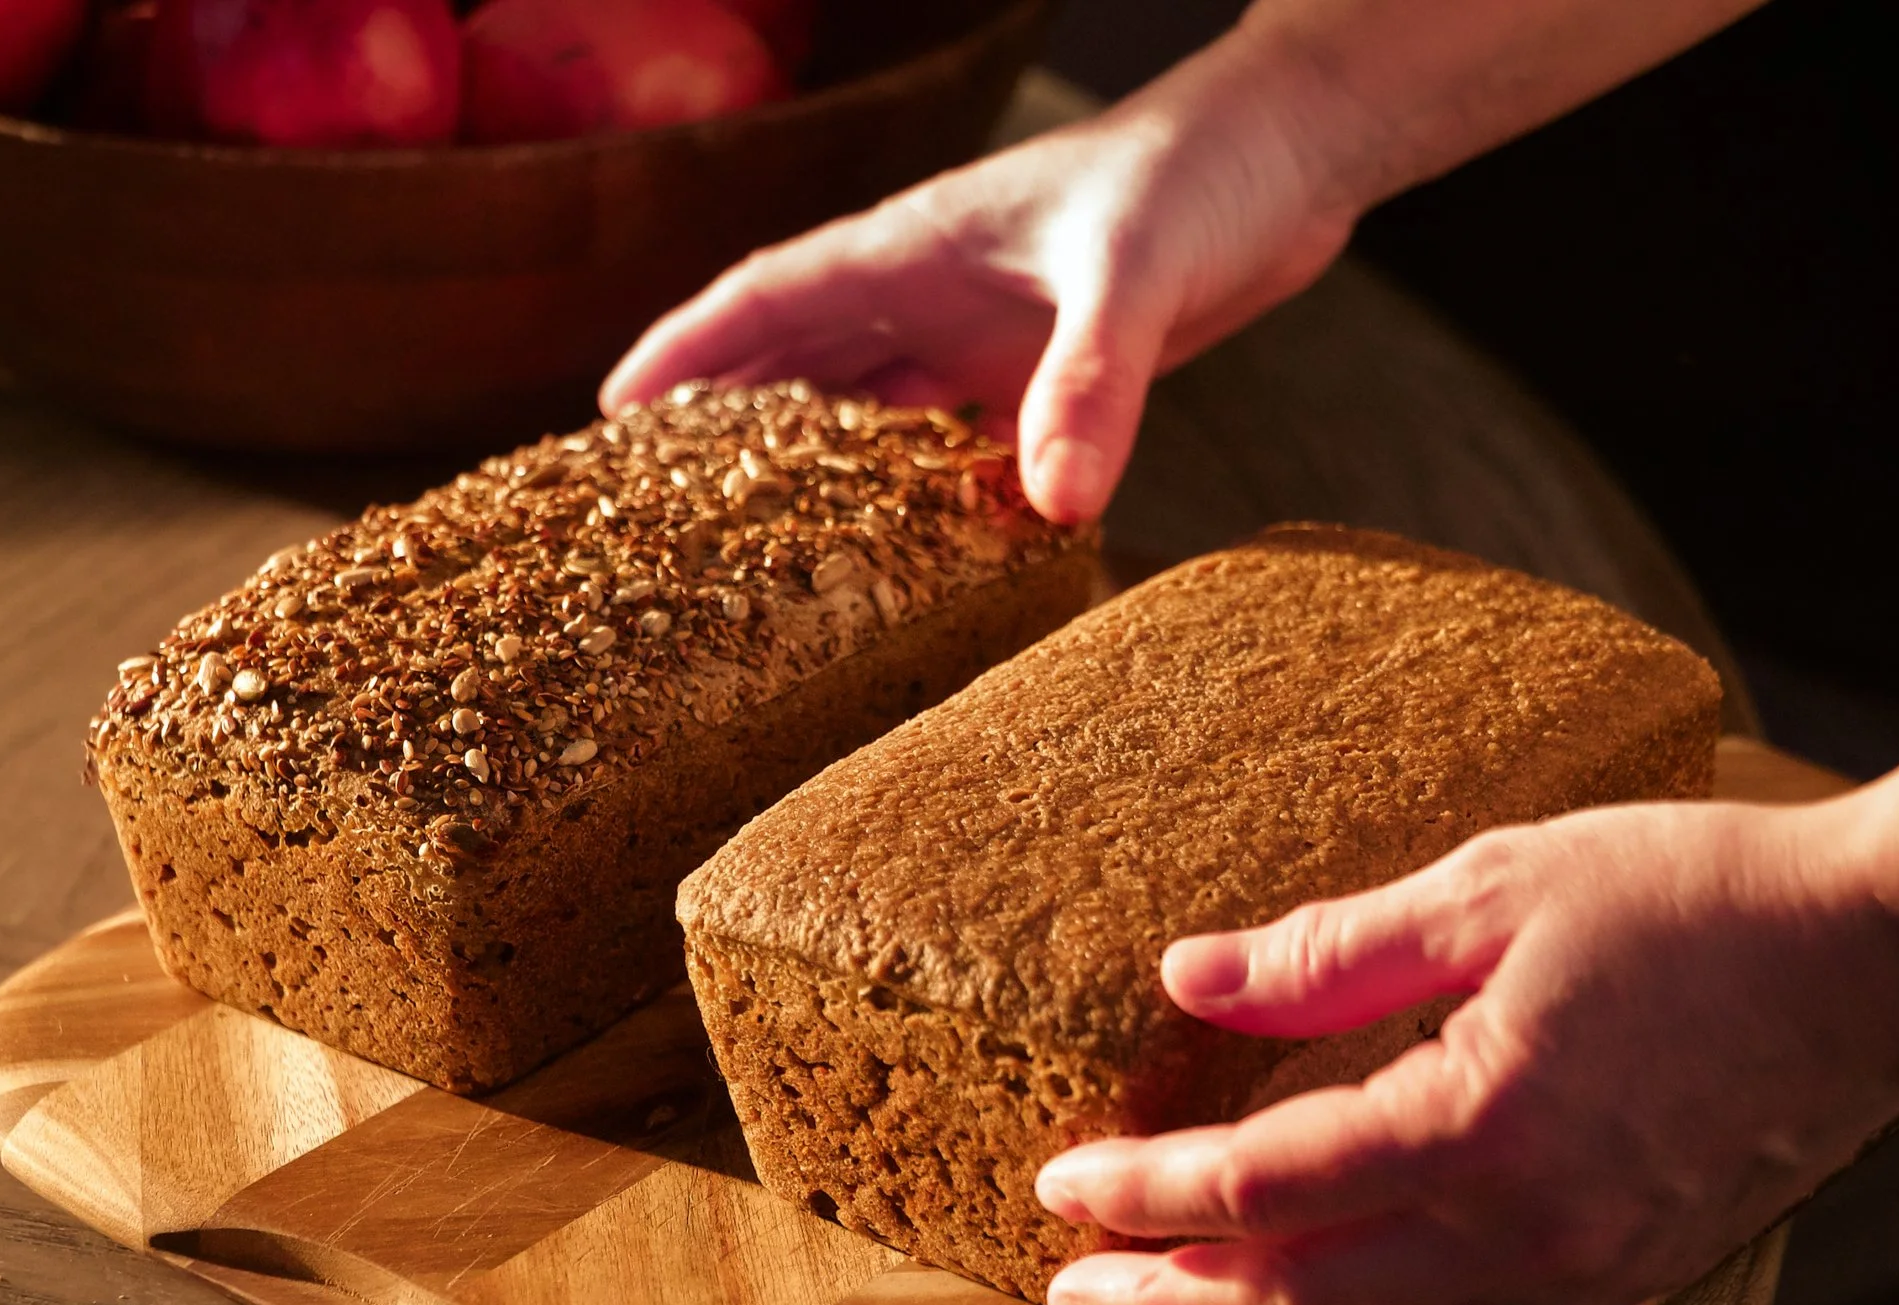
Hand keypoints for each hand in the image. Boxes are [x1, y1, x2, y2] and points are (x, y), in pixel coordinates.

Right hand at [599, 39, 1358, 522]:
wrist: (1293, 153)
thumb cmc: (1201, 176)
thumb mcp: (1137, 274)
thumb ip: (1090, 384)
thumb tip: (1051, 507)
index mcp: (910, 247)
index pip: (760, 299)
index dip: (679, 355)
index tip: (605, 418)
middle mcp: (929, 294)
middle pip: (792, 367)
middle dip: (718, 431)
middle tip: (656, 514)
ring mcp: (982, 334)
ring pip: (867, 413)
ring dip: (814, 473)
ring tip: (753, 554)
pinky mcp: (1042, 372)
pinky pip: (955, 447)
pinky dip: (922, 497)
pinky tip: (907, 557)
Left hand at [1031, 796, 1898, 1304]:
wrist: (1878, 957)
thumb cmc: (1693, 898)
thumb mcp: (1492, 887)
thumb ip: (1328, 952)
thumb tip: (1187, 979)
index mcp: (1480, 1122)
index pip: (1264, 1185)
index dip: (1147, 1191)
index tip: (1062, 1186)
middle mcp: (1528, 1228)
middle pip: (1301, 1302)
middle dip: (1171, 1303)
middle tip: (1073, 1290)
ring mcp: (1581, 1272)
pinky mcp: (1622, 1280)